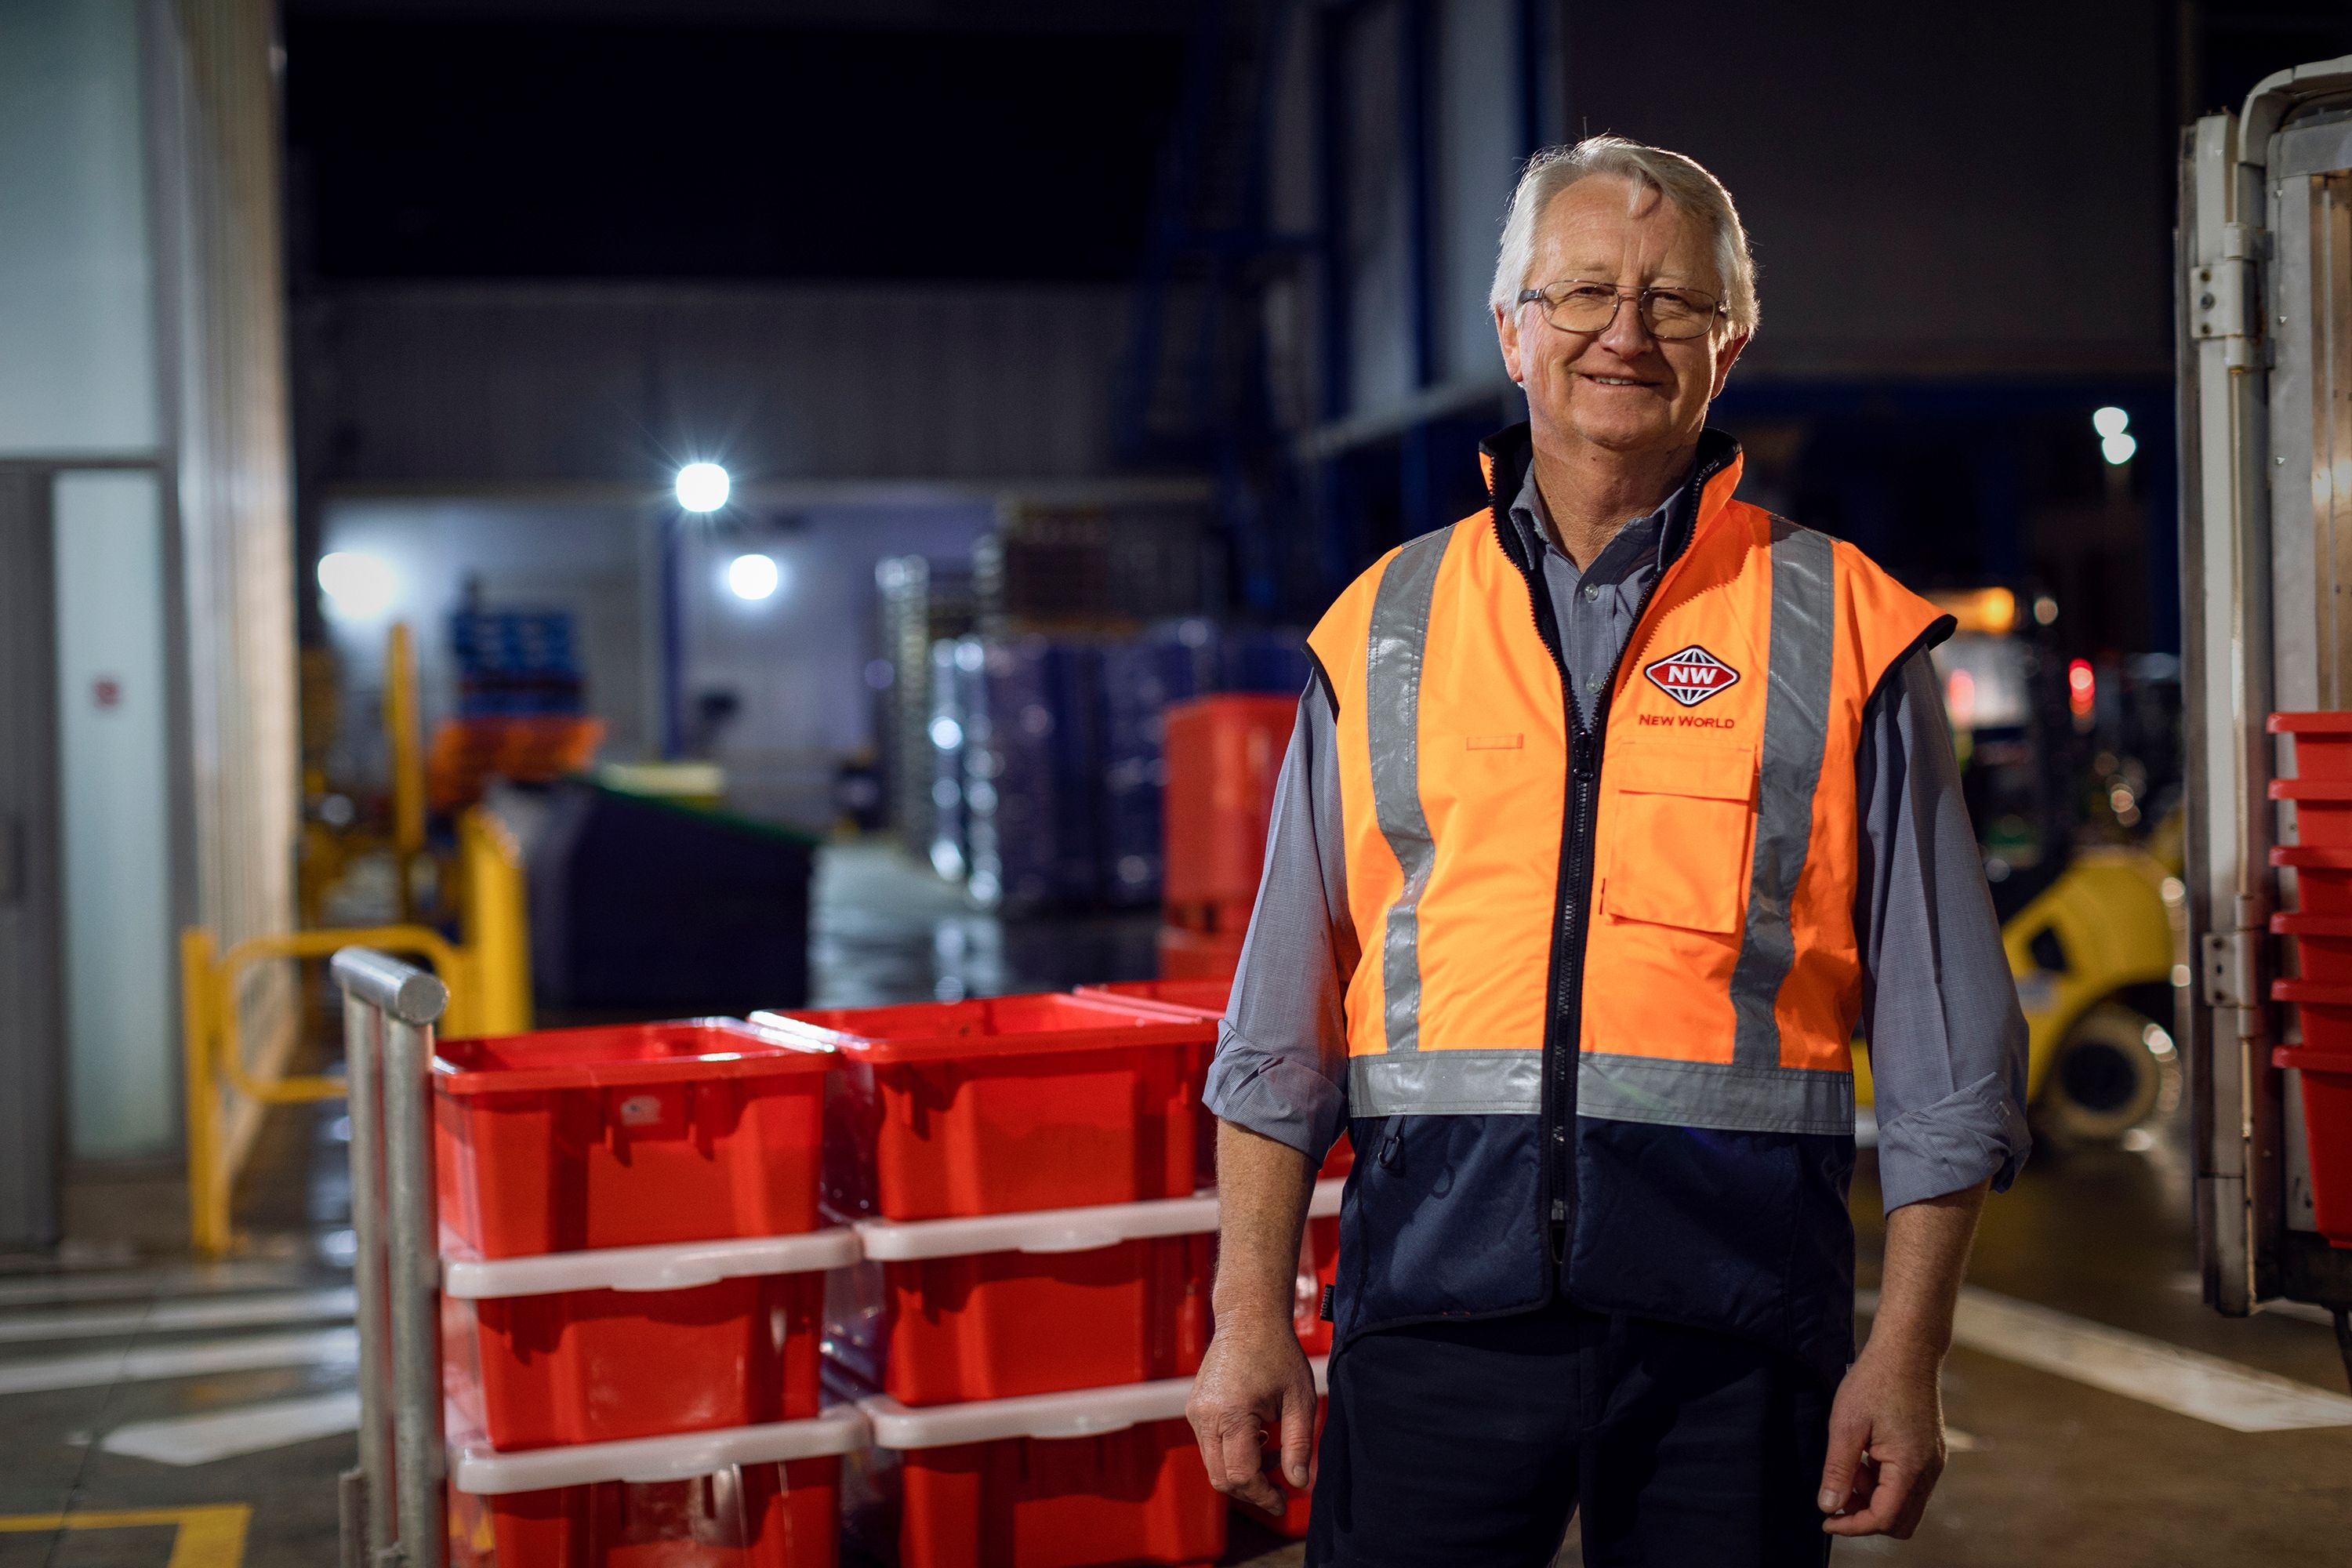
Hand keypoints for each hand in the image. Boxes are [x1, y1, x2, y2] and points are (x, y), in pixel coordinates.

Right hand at [1185, 1312, 1317, 1512]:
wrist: (1248, 1318)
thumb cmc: (1278, 1353)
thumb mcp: (1300, 1398)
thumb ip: (1299, 1444)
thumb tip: (1299, 1485)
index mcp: (1232, 1413)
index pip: (1240, 1475)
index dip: (1263, 1495)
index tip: (1284, 1500)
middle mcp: (1205, 1416)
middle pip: (1221, 1478)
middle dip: (1251, 1490)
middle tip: (1280, 1488)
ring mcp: (1195, 1413)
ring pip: (1213, 1465)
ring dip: (1243, 1472)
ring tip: (1275, 1453)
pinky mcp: (1194, 1409)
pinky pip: (1210, 1447)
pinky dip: (1232, 1455)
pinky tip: (1259, 1437)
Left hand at [1817, 1343, 1946, 1538]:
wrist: (1907, 1350)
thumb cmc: (1875, 1381)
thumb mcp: (1845, 1425)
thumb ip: (1838, 1470)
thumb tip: (1829, 1506)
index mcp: (1910, 1467)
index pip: (1884, 1519)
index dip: (1852, 1525)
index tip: (1826, 1519)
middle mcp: (1929, 1471)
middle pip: (1900, 1521)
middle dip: (1866, 1515)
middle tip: (1838, 1491)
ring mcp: (1934, 1462)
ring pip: (1905, 1504)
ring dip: (1874, 1496)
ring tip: (1851, 1463)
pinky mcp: (1931, 1452)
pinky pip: (1910, 1484)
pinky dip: (1885, 1482)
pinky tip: (1866, 1455)